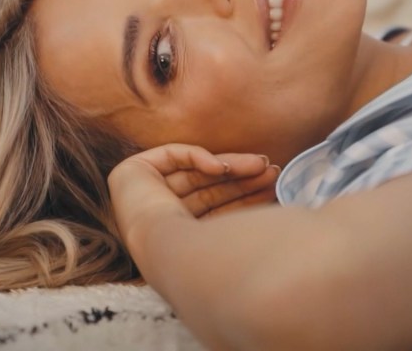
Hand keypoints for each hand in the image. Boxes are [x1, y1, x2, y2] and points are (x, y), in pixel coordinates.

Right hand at [108, 143, 277, 253]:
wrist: (162, 251)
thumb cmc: (196, 255)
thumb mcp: (227, 237)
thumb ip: (242, 220)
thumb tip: (279, 215)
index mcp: (174, 238)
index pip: (212, 211)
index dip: (242, 198)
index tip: (272, 189)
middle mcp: (156, 216)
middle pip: (206, 191)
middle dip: (241, 180)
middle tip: (272, 171)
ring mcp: (143, 194)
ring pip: (194, 173)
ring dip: (230, 166)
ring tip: (263, 165)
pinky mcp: (132, 172)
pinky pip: (173, 156)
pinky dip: (200, 157)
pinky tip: (222, 167)